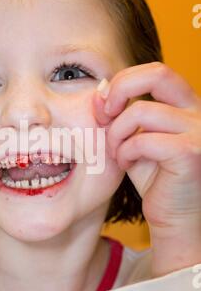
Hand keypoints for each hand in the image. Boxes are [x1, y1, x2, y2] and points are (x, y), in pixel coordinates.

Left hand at [92, 62, 200, 276]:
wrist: (174, 219)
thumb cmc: (155, 179)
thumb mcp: (134, 139)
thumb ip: (122, 114)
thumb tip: (99, 89)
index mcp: (187, 105)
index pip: (156, 71)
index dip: (123, 82)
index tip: (103, 107)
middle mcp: (199, 112)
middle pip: (157, 73)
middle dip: (119, 89)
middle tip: (104, 115)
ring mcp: (199, 131)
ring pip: (140, 111)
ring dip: (116, 134)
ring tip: (117, 154)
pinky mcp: (191, 153)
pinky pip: (142, 140)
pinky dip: (125, 152)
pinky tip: (127, 165)